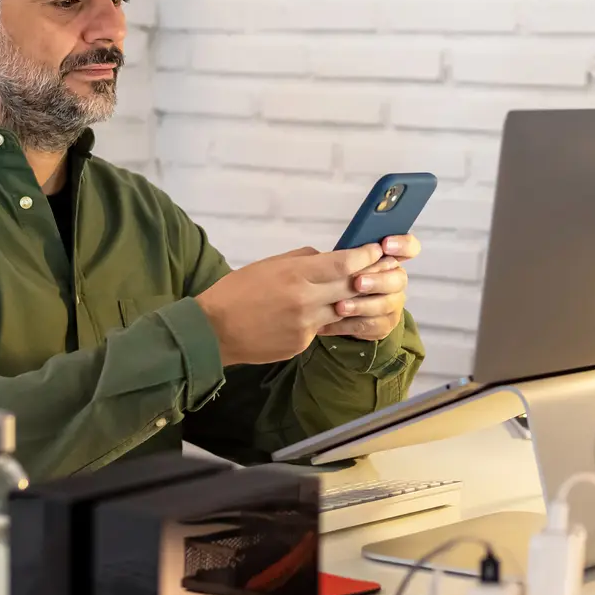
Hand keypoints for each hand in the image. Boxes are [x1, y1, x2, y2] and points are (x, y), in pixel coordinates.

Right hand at [195, 244, 385, 365]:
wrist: (214, 330)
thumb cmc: (237, 291)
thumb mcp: (269, 264)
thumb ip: (303, 260)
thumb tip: (329, 257)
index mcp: (295, 275)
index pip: (343, 264)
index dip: (365, 256)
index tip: (376, 250)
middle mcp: (305, 301)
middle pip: (350, 287)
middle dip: (367, 276)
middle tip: (381, 268)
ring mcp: (305, 326)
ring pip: (341, 310)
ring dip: (350, 300)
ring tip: (355, 291)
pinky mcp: (301, 344)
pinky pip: (321, 329)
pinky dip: (322, 319)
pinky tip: (313, 314)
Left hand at [318, 234, 417, 341]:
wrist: (341, 308)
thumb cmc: (343, 277)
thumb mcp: (343, 262)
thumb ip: (348, 254)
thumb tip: (335, 253)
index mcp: (390, 258)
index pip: (409, 247)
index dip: (402, 244)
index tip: (385, 245)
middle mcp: (396, 280)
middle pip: (398, 279)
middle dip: (377, 281)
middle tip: (357, 283)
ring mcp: (393, 304)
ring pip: (385, 305)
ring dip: (361, 306)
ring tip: (340, 307)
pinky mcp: (385, 325)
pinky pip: (372, 326)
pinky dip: (351, 325)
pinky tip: (332, 323)